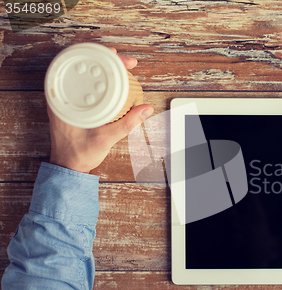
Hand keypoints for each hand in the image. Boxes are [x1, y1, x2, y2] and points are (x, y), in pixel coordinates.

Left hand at [48, 48, 153, 173]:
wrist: (68, 166)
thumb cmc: (79, 154)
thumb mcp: (106, 138)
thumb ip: (127, 124)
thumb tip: (146, 109)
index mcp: (64, 100)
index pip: (83, 67)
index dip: (104, 58)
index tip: (120, 58)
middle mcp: (62, 95)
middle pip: (85, 66)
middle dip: (109, 60)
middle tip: (128, 63)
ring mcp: (66, 99)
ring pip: (86, 74)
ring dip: (105, 69)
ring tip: (123, 67)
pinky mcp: (72, 104)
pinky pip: (86, 84)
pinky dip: (100, 80)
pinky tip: (112, 80)